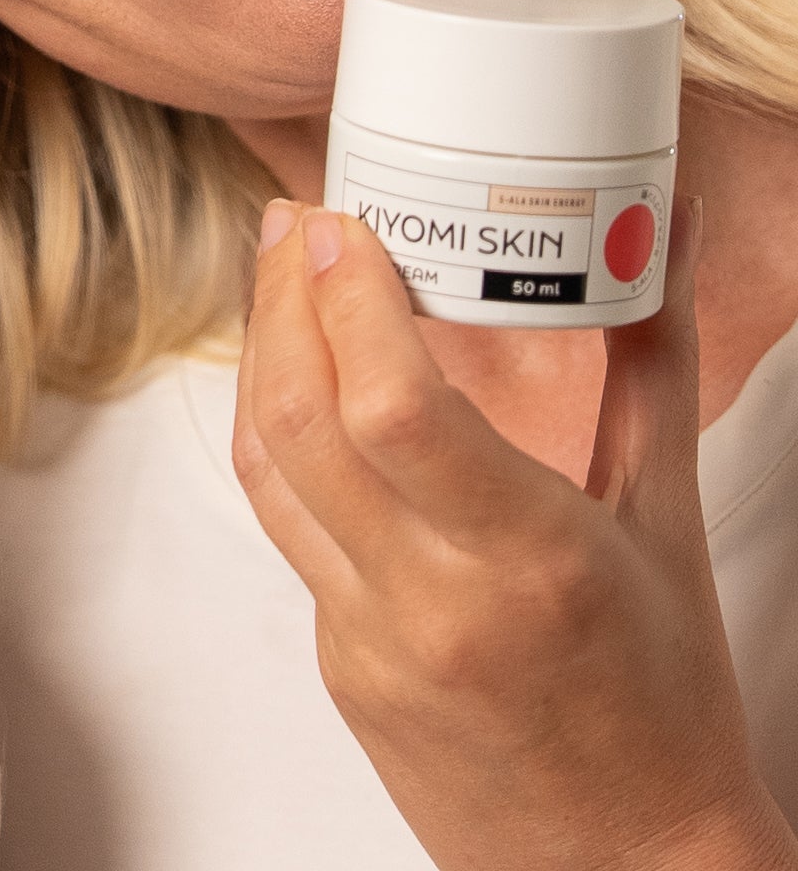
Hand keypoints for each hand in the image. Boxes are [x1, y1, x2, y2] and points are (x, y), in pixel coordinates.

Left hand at [234, 196, 797, 870]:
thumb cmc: (664, 704)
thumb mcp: (669, 525)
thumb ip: (652, 368)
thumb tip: (664, 233)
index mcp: (530, 560)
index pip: (395, 408)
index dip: (346, 300)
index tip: (340, 225)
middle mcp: (434, 601)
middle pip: (301, 420)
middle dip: (280, 298)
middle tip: (298, 225)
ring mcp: (369, 639)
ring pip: (267, 467)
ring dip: (261, 355)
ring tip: (284, 279)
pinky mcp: (335, 664)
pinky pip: (287, 527)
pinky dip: (285, 440)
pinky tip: (306, 384)